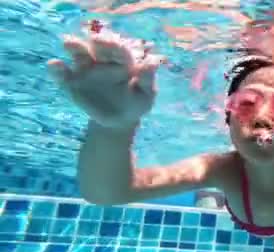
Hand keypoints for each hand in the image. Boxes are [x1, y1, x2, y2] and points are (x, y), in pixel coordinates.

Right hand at [47, 33, 163, 128]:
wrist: (118, 120)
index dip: (115, 46)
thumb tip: (152, 62)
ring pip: (78, 53)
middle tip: (95, 41)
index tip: (112, 45)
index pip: (119, 50)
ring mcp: (86, 69)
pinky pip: (63, 75)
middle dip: (97, 42)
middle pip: (98, 46)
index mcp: (123, 60)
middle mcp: (103, 59)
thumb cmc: (136, 104)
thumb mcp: (145, 95)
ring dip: (74, 46)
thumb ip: (148, 79)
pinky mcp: (72, 82)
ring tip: (69, 43)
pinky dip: (57, 70)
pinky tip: (55, 66)